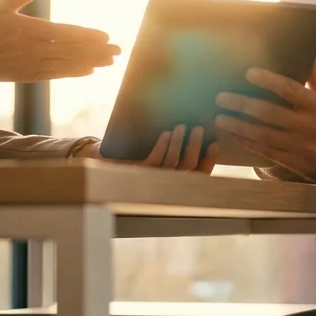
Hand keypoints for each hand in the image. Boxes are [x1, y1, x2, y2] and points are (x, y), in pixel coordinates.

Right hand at [0, 0, 120, 85]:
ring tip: (109, 61)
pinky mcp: (28, 76)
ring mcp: (33, 65)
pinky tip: (87, 70)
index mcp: (32, 30)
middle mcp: (36, 50)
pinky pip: (56, 74)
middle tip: (119, 51)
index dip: (88, 35)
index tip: (106, 36)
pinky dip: (73, 72)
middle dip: (98, 51)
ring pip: (68, 64)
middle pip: (73, 50)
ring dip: (91, 62)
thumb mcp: (1, 5)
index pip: (67, 33)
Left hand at [77, 125, 218, 173]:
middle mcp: (164, 188)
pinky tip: (165, 134)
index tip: (215, 143)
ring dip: (179, 144)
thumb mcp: (156, 151)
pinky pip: (153, 162)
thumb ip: (174, 147)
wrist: (100, 160)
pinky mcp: (134, 176)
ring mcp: (149, 183)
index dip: (208, 162)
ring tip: (182, 127)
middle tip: (199, 129)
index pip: (198, 178)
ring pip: (172, 165)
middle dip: (195, 148)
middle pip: (188, 170)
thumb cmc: (131, 153)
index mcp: (173, 185)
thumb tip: (194, 128)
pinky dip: (161, 147)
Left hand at [213, 64, 315, 183]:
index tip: (248, 73)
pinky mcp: (297, 163)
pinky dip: (250, 144)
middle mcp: (310, 126)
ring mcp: (303, 147)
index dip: (267, 81)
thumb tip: (307, 56)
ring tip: (221, 118)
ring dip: (239, 126)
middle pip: (270, 113)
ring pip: (264, 135)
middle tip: (222, 97)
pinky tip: (236, 136)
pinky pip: (268, 152)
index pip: (289, 90)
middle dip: (242, 104)